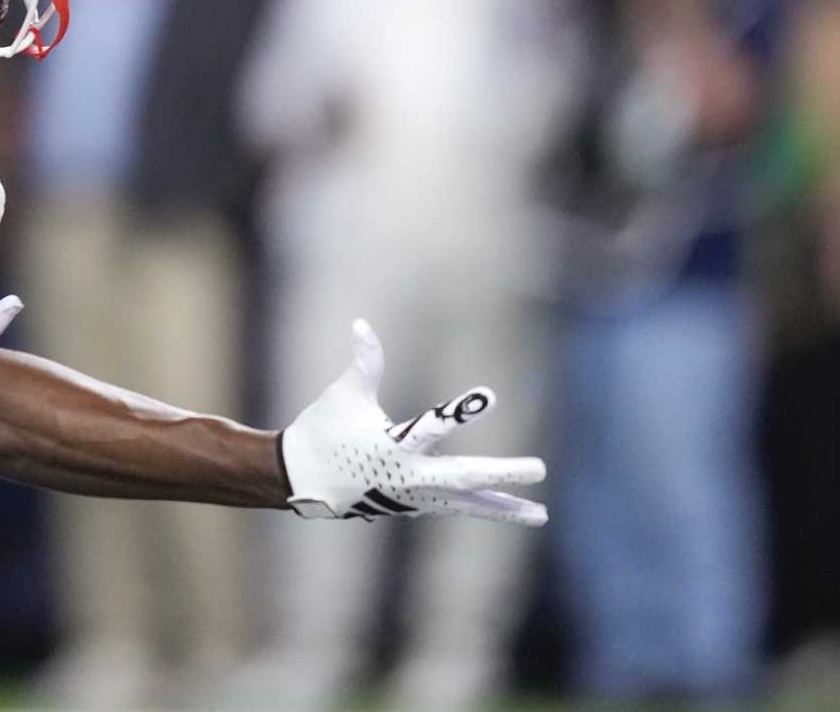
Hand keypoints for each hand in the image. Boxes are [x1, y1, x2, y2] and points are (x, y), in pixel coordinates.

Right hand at [279, 319, 545, 524]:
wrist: (299, 480)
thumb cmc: (323, 430)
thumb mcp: (344, 395)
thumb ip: (364, 363)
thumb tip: (362, 324)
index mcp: (392, 447)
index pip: (433, 427)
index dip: (462, 411)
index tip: (491, 396)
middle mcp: (408, 478)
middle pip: (463, 477)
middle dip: (502, 473)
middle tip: (540, 469)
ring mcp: (412, 498)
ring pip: (465, 505)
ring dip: (503, 508)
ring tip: (540, 515)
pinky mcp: (411, 507)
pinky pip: (454, 507)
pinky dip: (480, 508)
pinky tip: (507, 510)